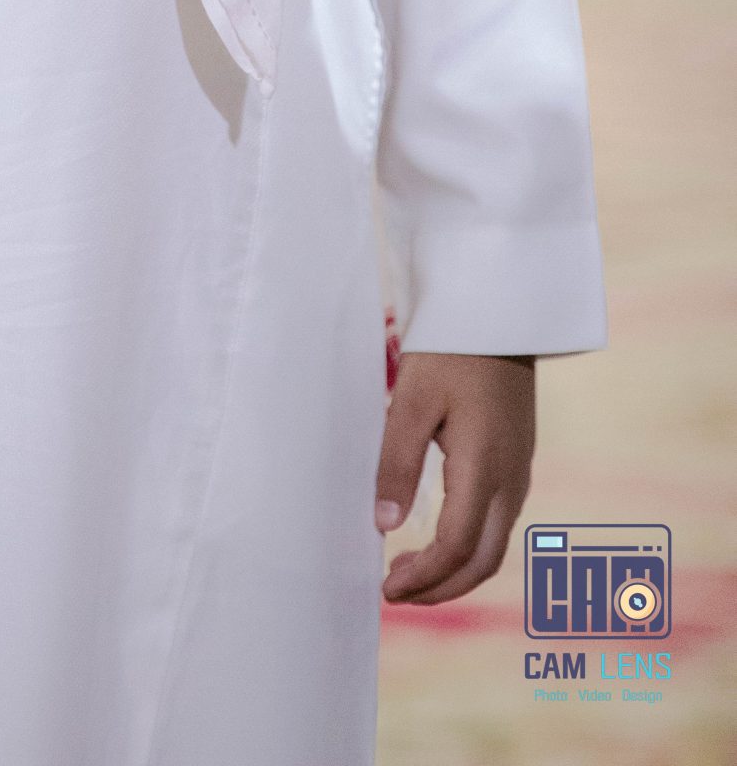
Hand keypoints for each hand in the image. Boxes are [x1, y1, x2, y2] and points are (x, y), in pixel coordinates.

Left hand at [375, 351, 535, 603]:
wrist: (499, 311)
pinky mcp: (517, 461)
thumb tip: (384, 525)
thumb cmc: (451, 348)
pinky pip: (498, 523)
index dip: (424, 577)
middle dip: (441, 588)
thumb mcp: (412, 399)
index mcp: (486, 466)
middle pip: (484, 561)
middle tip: (395, 592)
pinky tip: (438, 539)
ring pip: (495, 546)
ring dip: (455, 571)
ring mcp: (520, 471)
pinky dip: (469, 548)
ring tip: (409, 572)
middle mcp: (512, 479)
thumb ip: (397, 462)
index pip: (458, 546)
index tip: (387, 588)